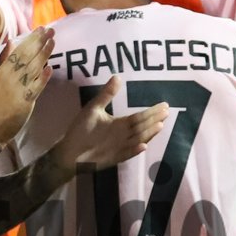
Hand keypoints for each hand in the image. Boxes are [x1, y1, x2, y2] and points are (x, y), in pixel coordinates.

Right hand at [0, 28, 54, 146]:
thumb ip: (4, 60)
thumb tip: (11, 41)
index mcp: (2, 70)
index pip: (18, 50)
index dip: (30, 39)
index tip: (41, 29)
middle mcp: (10, 77)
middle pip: (26, 56)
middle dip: (39, 42)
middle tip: (51, 31)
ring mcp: (18, 89)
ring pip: (32, 68)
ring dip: (44, 55)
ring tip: (53, 43)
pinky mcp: (25, 101)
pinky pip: (35, 88)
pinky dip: (42, 78)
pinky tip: (50, 68)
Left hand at [50, 76, 169, 170]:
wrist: (69, 151)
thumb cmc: (81, 130)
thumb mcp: (93, 109)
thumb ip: (106, 95)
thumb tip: (118, 77)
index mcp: (120, 124)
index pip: (139, 117)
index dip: (151, 111)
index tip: (165, 105)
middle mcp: (123, 135)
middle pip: (142, 126)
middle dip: (154, 120)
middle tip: (167, 112)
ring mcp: (120, 147)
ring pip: (138, 139)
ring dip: (149, 133)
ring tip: (160, 125)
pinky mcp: (114, 158)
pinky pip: (126, 154)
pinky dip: (134, 150)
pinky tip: (142, 146)